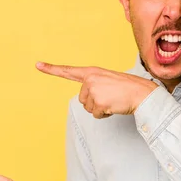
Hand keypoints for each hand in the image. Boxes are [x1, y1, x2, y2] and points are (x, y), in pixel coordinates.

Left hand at [36, 62, 157, 118]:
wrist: (143, 93)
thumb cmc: (128, 88)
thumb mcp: (108, 80)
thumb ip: (95, 85)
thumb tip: (86, 99)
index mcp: (92, 72)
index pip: (68, 71)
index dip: (52, 69)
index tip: (38, 65)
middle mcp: (90, 80)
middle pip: (82, 99)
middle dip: (94, 102)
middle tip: (110, 96)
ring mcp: (94, 91)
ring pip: (88, 108)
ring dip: (100, 108)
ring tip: (113, 100)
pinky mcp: (99, 103)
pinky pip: (97, 115)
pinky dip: (105, 114)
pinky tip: (114, 106)